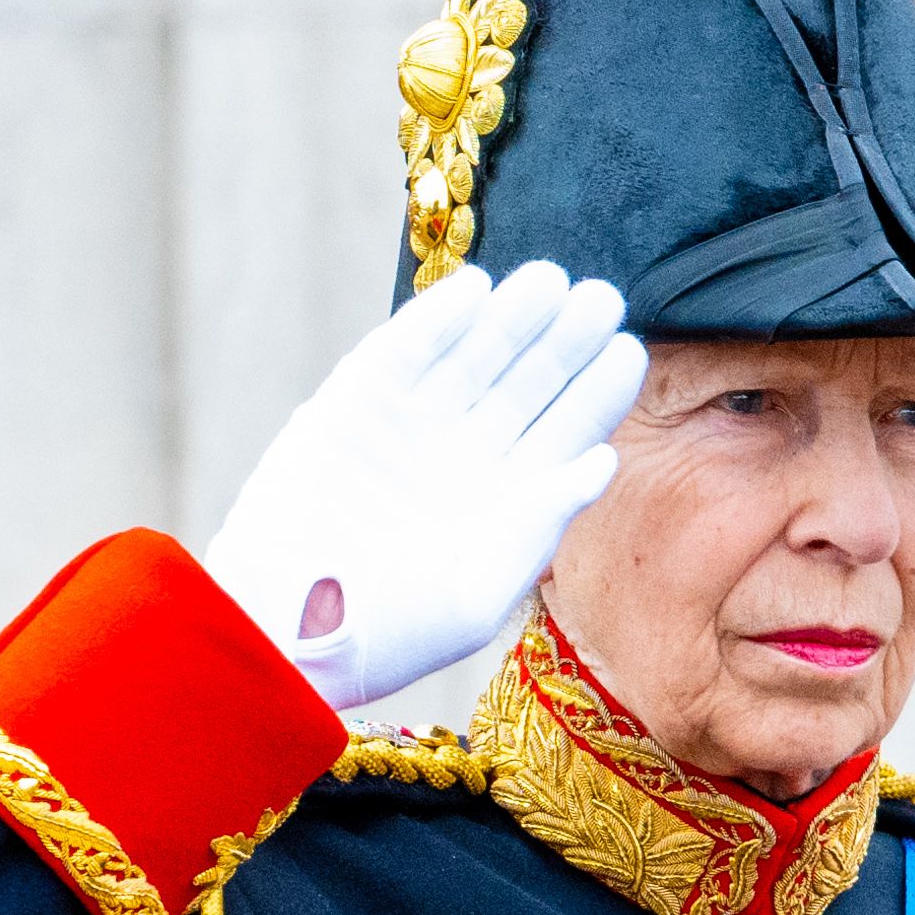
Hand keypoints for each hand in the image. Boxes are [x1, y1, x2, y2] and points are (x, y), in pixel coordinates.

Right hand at [204, 261, 646, 709]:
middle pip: (524, 388)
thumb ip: (540, 522)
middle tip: (603, 297)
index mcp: (502, 504)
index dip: (596, 392)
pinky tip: (478, 288)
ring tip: (551, 282)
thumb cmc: (388, 632)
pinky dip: (437, 319)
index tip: (629, 349)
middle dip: (561, 343)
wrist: (285, 629)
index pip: (562, 434)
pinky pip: (404, 351)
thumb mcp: (481, 591)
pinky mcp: (352, 407)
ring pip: (471, 360)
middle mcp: (461, 460)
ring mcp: (408, 430)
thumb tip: (604, 461)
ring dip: (509, 320)